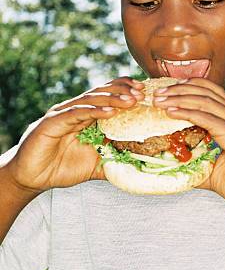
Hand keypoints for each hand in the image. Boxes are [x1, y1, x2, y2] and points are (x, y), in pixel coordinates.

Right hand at [6, 77, 143, 192]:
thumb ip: (117, 160)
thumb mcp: (98, 164)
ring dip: (112, 99)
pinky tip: (109, 112)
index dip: (127, 91)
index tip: (146, 92)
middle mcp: (76, 110)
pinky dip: (93, 111)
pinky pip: (76, 113)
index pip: (109, 96)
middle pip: (102, 93)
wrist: (33, 178)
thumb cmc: (63, 168)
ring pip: (91, 100)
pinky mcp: (52, 122)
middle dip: (124, 91)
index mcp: (87, 116)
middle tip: (142, 93)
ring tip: (131, 100)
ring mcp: (64, 114)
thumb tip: (142, 165)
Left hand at [153, 78, 224, 209]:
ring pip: (205, 101)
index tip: (165, 91)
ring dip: (179, 97)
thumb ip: (195, 164)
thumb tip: (171, 167)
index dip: (188, 87)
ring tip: (158, 99)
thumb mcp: (213, 171)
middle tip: (156, 93)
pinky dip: (188, 112)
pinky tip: (171, 112)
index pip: (211, 93)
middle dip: (178, 88)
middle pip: (206, 91)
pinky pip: (208, 118)